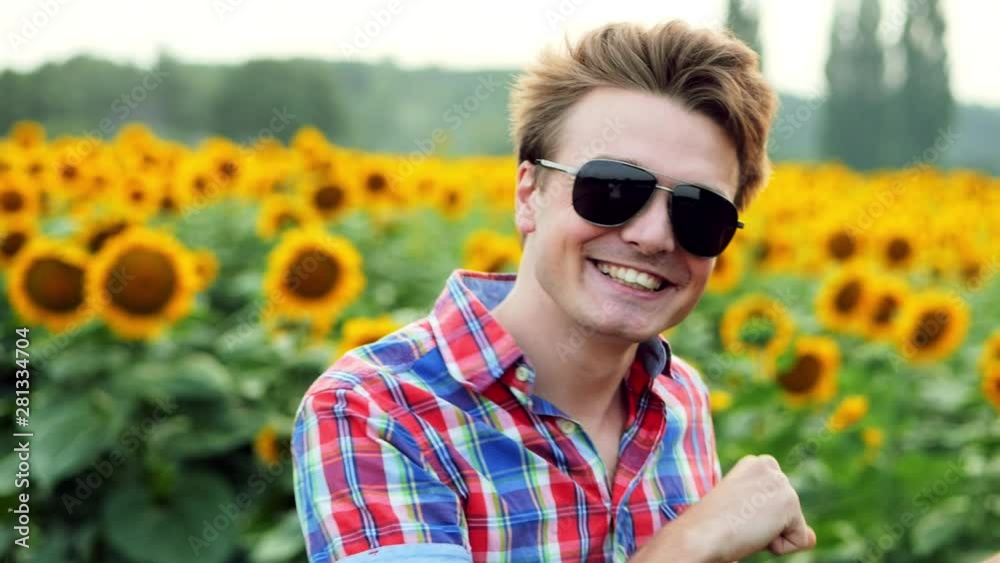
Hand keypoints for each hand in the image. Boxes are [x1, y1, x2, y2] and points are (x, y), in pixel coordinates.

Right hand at [636, 454, 815, 561]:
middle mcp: (770, 466)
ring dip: (772, 534)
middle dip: (768, 523)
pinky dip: (780, 547)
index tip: (736, 512)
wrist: (701, 534)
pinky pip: (800, 540)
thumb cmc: (712, 525)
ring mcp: (781, 483)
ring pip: (794, 525)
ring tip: (746, 526)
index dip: (759, 514)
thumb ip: (777, 516)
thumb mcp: (746, 512)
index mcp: (754, 463)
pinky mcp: (790, 503)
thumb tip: (812, 538)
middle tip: (740, 521)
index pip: (777, 497)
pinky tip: (756, 533)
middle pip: (788, 510)